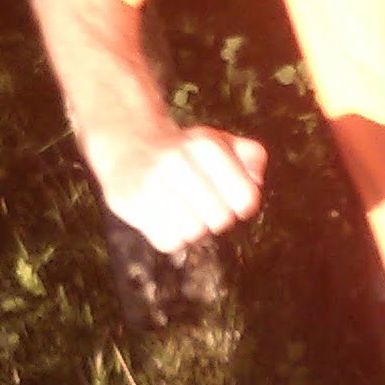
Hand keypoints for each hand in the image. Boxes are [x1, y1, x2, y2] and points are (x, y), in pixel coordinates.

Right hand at [95, 124, 267, 251]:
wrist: (129, 145)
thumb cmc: (186, 151)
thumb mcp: (223, 142)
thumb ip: (251, 156)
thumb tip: (256, 180)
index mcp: (205, 143)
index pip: (245, 198)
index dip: (242, 204)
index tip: (231, 197)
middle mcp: (176, 159)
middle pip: (221, 219)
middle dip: (217, 217)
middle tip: (205, 204)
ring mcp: (151, 180)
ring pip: (193, 233)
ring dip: (194, 228)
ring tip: (185, 210)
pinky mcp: (130, 202)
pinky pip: (168, 242)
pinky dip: (171, 236)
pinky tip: (165, 217)